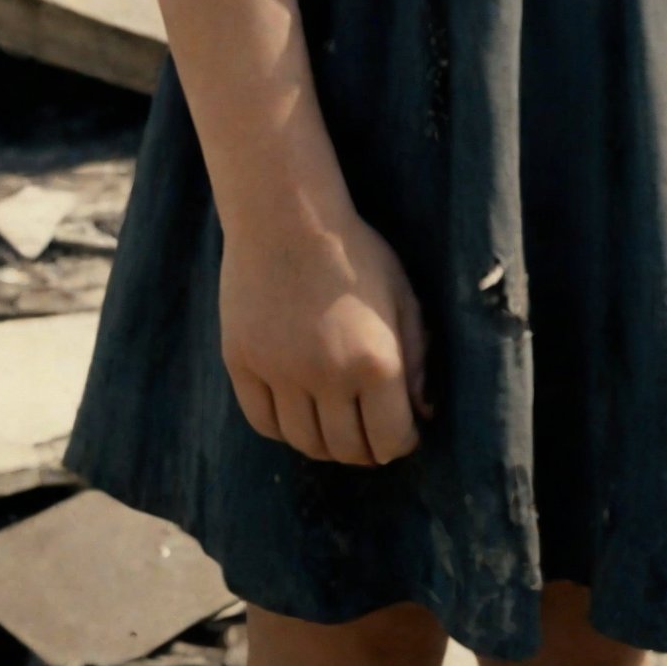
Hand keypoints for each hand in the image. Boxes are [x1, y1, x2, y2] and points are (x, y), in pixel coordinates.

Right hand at [220, 208, 431, 465]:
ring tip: (336, 425)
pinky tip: (299, 413)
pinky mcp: (242, 364)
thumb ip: (417, 357)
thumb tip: (423, 412)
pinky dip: (285, 429)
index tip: (403, 432)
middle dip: (366, 449)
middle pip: (346, 449)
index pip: (391, 440)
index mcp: (376, 361)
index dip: (402, 443)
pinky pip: (265, 423)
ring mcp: (279, 373)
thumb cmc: (354, 253)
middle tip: (370, 434)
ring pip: (304, 442)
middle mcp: (327, 376)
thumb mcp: (402, 296)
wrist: (286, 216)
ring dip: (326, 444)